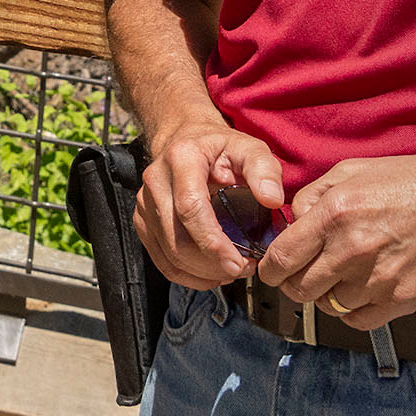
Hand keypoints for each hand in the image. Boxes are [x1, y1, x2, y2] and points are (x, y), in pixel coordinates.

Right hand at [135, 114, 286, 291]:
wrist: (188, 140)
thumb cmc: (220, 148)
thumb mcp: (250, 148)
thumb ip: (265, 170)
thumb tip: (272, 199)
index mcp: (182, 158)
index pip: (190, 207)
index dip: (212, 242)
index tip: (238, 262)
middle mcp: (156, 180)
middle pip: (177, 238)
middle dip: (211, 264)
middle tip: (243, 269)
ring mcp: (145, 202)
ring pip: (169, 254)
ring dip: (202, 273)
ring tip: (231, 271)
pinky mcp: (143, 220)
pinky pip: (161, 260)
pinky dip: (187, 275)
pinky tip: (211, 274)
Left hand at [254, 142, 415, 328]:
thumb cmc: (412, 181)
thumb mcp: (353, 170)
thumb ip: (313, 196)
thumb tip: (291, 221)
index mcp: (335, 214)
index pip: (282, 258)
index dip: (269, 269)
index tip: (270, 269)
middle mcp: (352, 250)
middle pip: (299, 289)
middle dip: (293, 283)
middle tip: (303, 273)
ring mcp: (378, 280)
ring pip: (327, 306)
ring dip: (325, 295)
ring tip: (339, 275)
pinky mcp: (401, 301)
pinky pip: (357, 320)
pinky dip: (351, 311)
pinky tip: (359, 290)